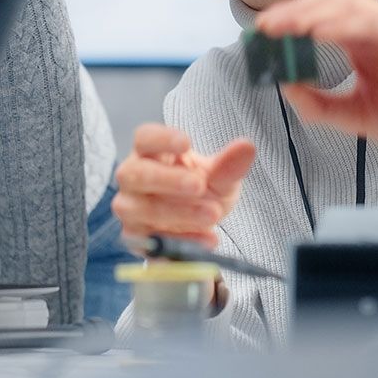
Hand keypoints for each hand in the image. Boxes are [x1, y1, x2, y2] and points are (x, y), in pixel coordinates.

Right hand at [112, 124, 255, 248]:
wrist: (198, 225)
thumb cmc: (201, 190)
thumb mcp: (221, 177)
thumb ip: (229, 164)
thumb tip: (246, 146)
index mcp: (150, 153)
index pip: (144, 138)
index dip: (161, 139)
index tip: (186, 143)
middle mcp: (133, 178)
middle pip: (134, 173)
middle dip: (167, 180)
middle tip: (199, 185)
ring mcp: (131, 208)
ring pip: (140, 208)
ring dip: (177, 212)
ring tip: (211, 214)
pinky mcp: (136, 237)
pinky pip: (153, 239)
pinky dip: (183, 240)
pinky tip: (207, 238)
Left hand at [255, 0, 377, 176]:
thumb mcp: (355, 116)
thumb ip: (319, 105)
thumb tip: (283, 87)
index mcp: (361, 39)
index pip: (320, 14)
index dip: (289, 17)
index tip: (259, 30)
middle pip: (330, 3)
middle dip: (295, 11)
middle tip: (265, 25)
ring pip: (353, 6)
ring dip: (317, 12)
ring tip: (288, 25)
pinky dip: (352, 23)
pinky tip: (324, 32)